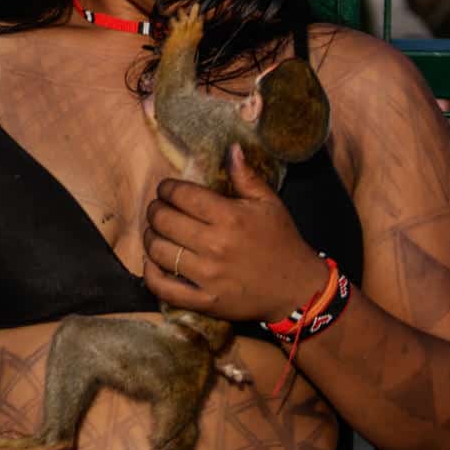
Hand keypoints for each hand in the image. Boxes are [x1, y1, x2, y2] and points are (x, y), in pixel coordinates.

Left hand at [142, 144, 323, 323]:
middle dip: (155, 209)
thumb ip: (246, 176)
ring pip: (158, 250)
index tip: (166, 189)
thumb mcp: (269, 204)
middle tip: (159, 209)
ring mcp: (208, 275)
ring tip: (157, 232)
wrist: (298, 289)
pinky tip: (154, 262)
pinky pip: (163, 287)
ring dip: (150, 237)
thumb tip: (231, 148)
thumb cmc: (282, 242)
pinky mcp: (204, 301)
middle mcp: (216, 245)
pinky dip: (151, 273)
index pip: (182, 195)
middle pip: (163, 220)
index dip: (167, 188)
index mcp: (230, 217)